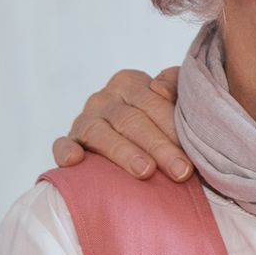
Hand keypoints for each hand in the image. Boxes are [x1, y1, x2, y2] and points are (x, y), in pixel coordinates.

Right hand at [50, 66, 190, 180]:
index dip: (173, 126)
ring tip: (145, 171)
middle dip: (159, 147)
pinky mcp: (70, 140)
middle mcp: (105, 98)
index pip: (152, 102)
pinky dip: (66, 151)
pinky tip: (75, 160)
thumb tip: (163, 89)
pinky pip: (62, 143)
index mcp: (131, 83)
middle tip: (181, 171)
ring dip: (124, 153)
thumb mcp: (172, 101)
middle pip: (132, 121)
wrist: (132, 139)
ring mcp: (85, 118)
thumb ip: (176, 88)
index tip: (193, 150)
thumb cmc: (160, 123)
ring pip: (101, 133)